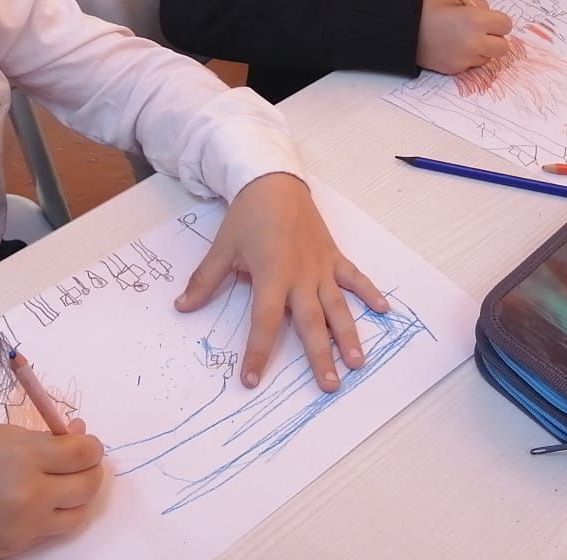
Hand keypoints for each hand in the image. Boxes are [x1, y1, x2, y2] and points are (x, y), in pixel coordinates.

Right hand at [0, 419, 103, 556]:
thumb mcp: (8, 434)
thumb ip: (48, 440)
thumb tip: (80, 438)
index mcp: (27, 457)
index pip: (85, 455)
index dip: (91, 447)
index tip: (85, 444)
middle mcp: (29, 495)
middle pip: (88, 487)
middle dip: (89, 471)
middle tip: (79, 463)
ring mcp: (22, 526)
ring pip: (76, 516)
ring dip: (75, 498)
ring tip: (59, 485)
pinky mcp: (13, 548)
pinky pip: (48, 532)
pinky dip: (49, 517)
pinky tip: (34, 503)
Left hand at [174, 172, 388, 391]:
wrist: (274, 181)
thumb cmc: (248, 215)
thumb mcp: (223, 247)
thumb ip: (206, 280)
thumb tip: (181, 306)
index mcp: (272, 276)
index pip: (265, 322)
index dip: (257, 352)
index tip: (252, 380)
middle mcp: (301, 277)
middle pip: (312, 323)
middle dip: (320, 356)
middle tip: (330, 386)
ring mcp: (321, 267)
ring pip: (338, 306)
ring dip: (349, 335)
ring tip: (358, 362)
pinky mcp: (333, 256)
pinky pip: (354, 277)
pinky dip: (370, 292)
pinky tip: (385, 310)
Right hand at [416, 0, 513, 73]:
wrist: (403, 31)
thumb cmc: (426, 12)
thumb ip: (476, 6)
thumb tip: (488, 14)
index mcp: (475, 20)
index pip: (506, 25)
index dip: (498, 22)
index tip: (490, 21)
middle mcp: (474, 42)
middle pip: (503, 47)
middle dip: (495, 39)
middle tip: (481, 33)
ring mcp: (465, 58)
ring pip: (488, 58)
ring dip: (482, 50)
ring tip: (464, 40)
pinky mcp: (456, 69)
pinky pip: (472, 65)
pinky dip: (468, 58)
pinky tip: (454, 48)